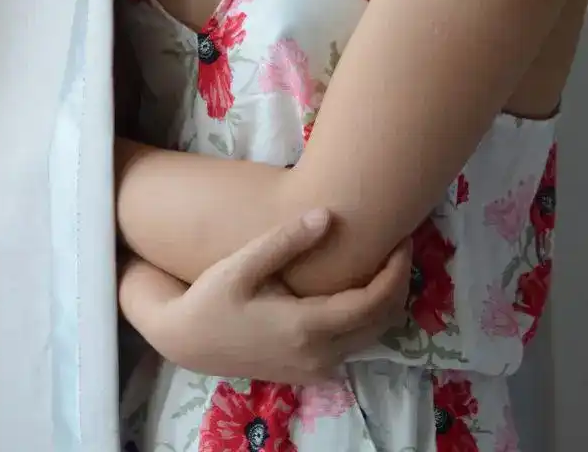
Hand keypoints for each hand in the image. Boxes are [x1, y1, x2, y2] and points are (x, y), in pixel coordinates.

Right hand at [125, 210, 410, 383]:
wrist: (185, 340)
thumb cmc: (211, 297)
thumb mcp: (243, 264)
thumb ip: (286, 241)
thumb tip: (328, 215)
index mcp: (307, 329)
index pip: (374, 302)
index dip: (396, 270)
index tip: (403, 237)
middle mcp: (319, 356)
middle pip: (382, 322)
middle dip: (398, 282)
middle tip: (400, 243)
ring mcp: (316, 369)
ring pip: (372, 335)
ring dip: (385, 299)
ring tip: (384, 258)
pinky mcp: (310, 371)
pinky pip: (355, 343)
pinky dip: (368, 315)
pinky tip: (359, 283)